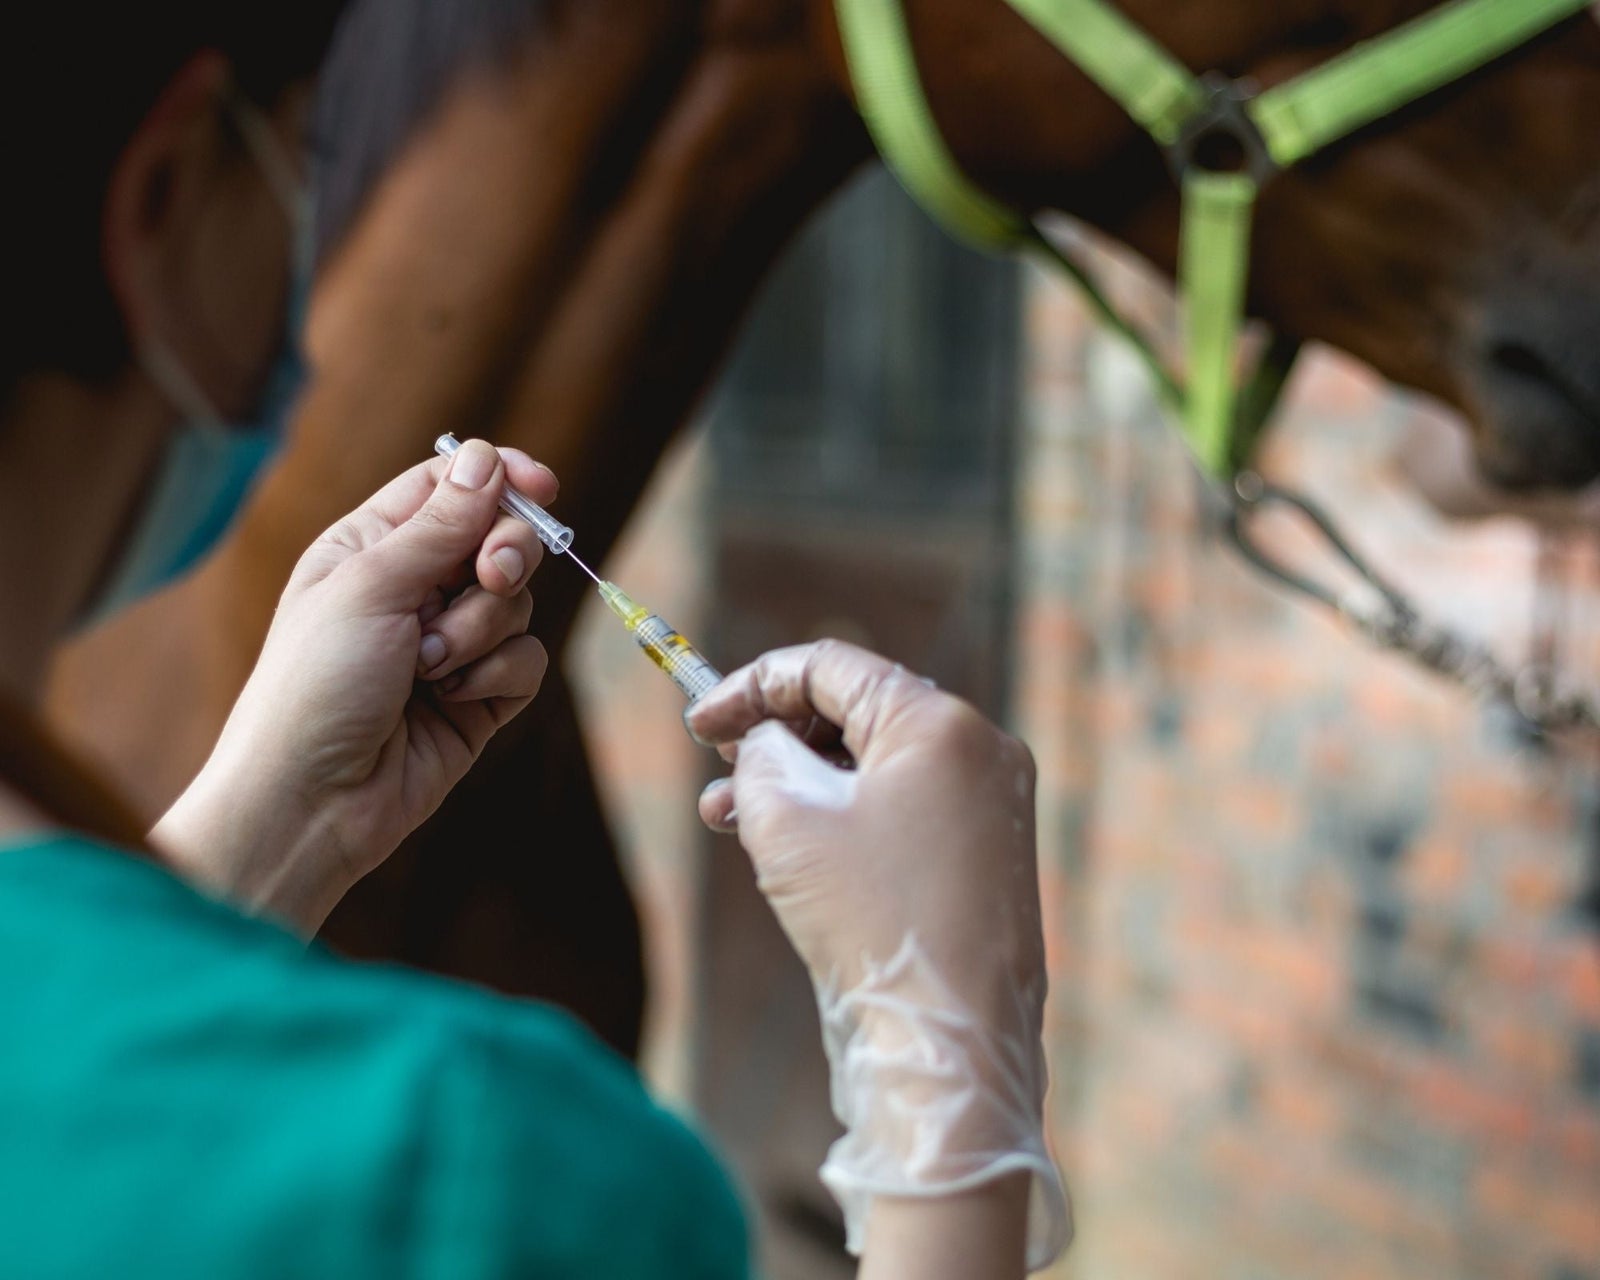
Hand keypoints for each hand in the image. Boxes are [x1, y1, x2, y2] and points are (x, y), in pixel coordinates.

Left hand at [154, 439, 551, 932]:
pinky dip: (496, 676)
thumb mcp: (372, 587)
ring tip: (430, 667)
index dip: (500, 480)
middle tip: (492, 576)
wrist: (313, 801)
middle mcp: (414, 589)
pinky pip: (525, 660)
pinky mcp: (480, 696)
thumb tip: (487, 455)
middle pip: (499, 538)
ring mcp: (450, 644)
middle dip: (505, 556)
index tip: (544, 487)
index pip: (451, 487)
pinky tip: (452, 700)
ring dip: (481, 631)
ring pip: (518, 604)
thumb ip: (439, 524)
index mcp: (372, 546)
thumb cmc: (316, 685)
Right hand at [686, 641, 1069, 1274]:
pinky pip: (899, 817)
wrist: (945, 1045)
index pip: (834, 667)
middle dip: (776, 739)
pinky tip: (785, 857)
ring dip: (798, 787)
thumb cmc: (869, 918)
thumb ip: (763, 754)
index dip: (753, 685)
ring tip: (728, 822)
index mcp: (944, 723)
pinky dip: (840, 824)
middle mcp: (981, 754)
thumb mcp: (787, 816)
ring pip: (873, 772)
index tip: (697, 724)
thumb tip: (767, 743)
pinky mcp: (982, 864)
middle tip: (716, 771)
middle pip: (857, 715)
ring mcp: (989, 812)